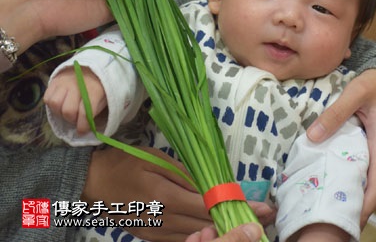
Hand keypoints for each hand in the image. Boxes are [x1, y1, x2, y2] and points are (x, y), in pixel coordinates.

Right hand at [44, 66, 106, 133]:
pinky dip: (52, 105)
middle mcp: (77, 85)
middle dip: (72, 120)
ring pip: (55, 104)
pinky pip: (47, 98)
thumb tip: (88, 127)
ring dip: (60, 113)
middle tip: (76, 120)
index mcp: (94, 89)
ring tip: (67, 112)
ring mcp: (64, 82)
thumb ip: (96, 110)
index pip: (85, 112)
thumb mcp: (105, 97)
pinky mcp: (54, 81)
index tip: (82, 131)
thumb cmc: (99, 85)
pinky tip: (60, 105)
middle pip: (68, 110)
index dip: (83, 125)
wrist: (91, 66)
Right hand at [84, 147, 274, 241]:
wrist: (91, 185)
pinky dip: (202, 237)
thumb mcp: (156, 161)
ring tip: (248, 227)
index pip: (212, 206)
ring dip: (224, 232)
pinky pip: (183, 241)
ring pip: (198, 237)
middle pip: (209, 226)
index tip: (263, 209)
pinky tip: (217, 231)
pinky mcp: (152, 238)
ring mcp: (158, 233)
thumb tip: (215, 184)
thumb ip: (186, 175)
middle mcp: (164, 220)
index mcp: (166, 197)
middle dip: (239, 223)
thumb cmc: (125, 164)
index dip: (239, 208)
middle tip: (264, 220)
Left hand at [306, 69, 375, 226]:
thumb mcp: (356, 92)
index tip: (347, 222)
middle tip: (327, 215)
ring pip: (369, 180)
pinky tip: (333, 177)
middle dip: (353, 205)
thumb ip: (335, 113)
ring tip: (326, 200)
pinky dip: (352, 177)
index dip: (363, 208)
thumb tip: (312, 136)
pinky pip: (367, 168)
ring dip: (352, 192)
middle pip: (372, 189)